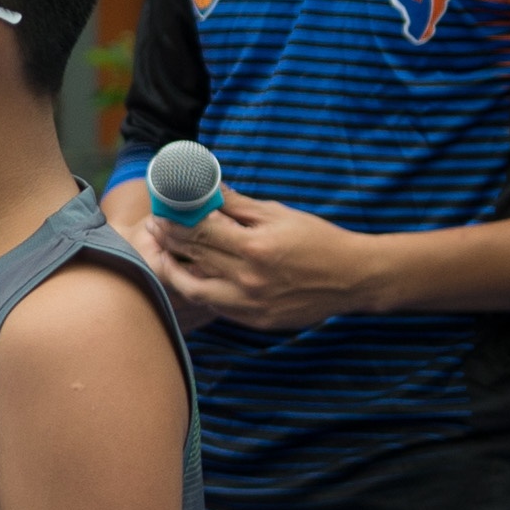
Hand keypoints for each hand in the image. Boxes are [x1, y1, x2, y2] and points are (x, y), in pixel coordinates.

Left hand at [144, 191, 382, 334]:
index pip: (199, 232)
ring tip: (165, 257)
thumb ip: (238, 205)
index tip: (161, 212)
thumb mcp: (279, 214)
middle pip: (193, 258)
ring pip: (195, 289)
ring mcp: (251, 304)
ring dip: (174, 272)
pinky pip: (216, 307)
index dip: (174, 221)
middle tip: (156, 229)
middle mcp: (249, 279)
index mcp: (255, 247)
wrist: (353, 278)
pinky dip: (200, 291)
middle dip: (168, 241)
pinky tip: (193, 277)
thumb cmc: (318, 240)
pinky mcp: (255, 321)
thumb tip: (205, 187)